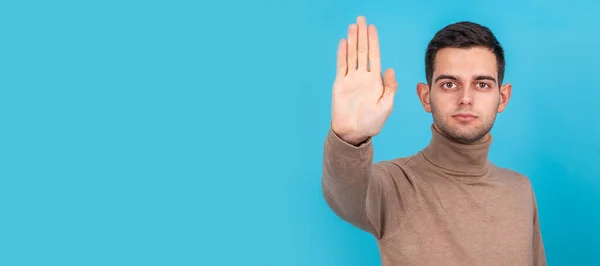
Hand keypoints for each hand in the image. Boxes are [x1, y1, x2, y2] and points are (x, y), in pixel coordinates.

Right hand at [331, 16, 397, 145]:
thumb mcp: (386, 105)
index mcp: (375, 80)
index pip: (375, 56)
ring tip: (352, 26)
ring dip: (352, 41)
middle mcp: (363, 76)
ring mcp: (351, 79)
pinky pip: (341, 66)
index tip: (372, 28)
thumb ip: (390, 87)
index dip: (374, 41)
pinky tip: (343, 42)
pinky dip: (341, 54)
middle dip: (362, 35)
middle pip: (362, 51)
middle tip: (361, 19)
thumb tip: (390, 68)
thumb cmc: (372, 122)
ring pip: (351, 55)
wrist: (354, 133)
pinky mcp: (340, 84)